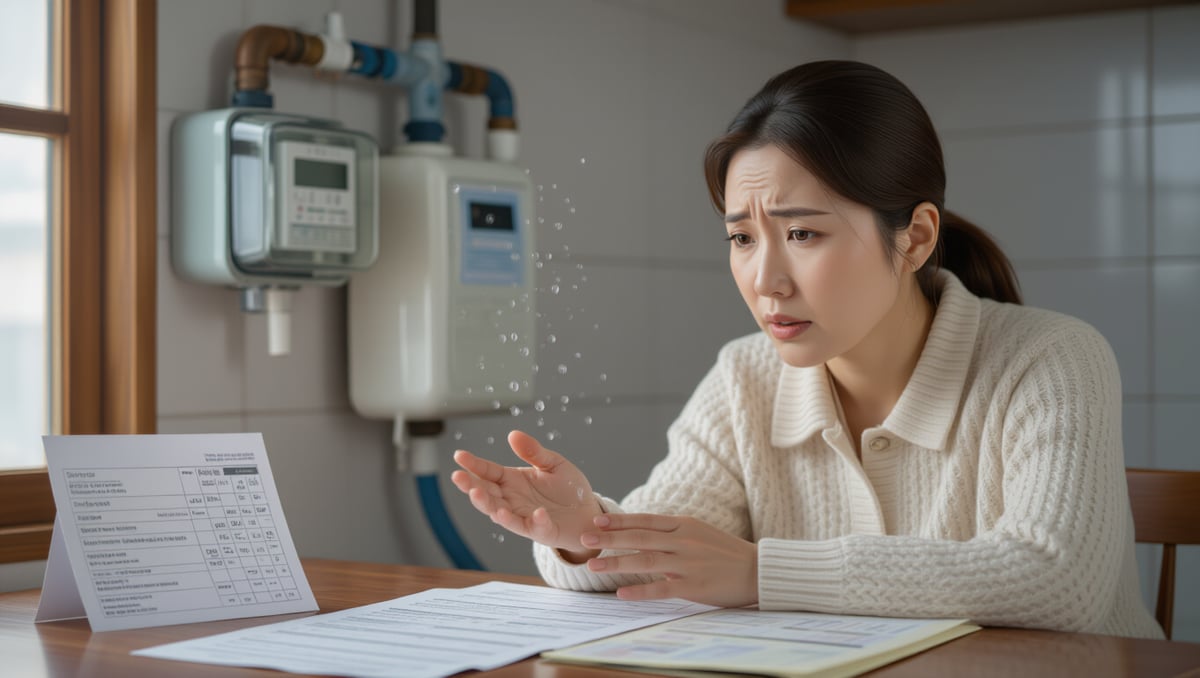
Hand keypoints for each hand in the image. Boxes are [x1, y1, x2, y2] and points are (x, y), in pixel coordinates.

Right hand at [451, 430, 602, 557]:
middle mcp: (512, 499)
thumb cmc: (569, 490)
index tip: (459, 455)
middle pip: (486, 493)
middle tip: (458, 477)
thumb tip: (513, 434)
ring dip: (489, 505)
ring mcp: (524, 516)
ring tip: (478, 494)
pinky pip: (534, 527)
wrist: (588, 513)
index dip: (473, 464)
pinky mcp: (541, 530)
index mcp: (512, 480)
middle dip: (471, 486)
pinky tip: (538, 513)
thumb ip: (534, 451)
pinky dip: (535, 521)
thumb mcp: (553, 463)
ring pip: (499, 513)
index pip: (488, 471)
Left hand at [580, 513, 757, 607]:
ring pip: (645, 561)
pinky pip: (662, 589)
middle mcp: (684, 541)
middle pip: (639, 537)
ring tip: (593, 564)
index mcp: (684, 525)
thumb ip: (673, 531)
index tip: (596, 520)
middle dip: (609, 538)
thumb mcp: (699, 532)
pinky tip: (622, 593)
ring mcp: (688, 563)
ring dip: (616, 562)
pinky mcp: (694, 586)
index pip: (645, 520)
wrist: (757, 570)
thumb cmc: (725, 551)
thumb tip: (642, 531)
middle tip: (585, 537)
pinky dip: (640, 591)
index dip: (619, 520)